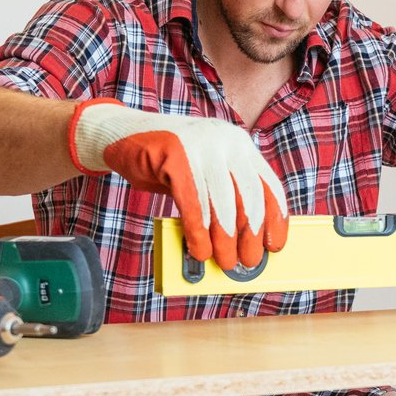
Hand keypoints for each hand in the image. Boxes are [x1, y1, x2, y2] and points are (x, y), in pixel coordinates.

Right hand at [69, 99, 289, 270]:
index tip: (275, 246)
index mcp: (240, 144)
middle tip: (247, 262)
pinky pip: (193, 203)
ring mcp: (201, 144)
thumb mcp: (204, 171)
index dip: (275, 219)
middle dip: (250, 235)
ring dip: (223, 239)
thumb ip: (225, 195)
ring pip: (221, 203)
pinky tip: (199, 249)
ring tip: (222, 261)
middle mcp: (226, 140)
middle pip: (248, 196)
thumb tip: (244, 240)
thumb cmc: (165, 162)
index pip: (268, 185)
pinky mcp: (175, 154)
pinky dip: (197, 232)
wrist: (121, 134)